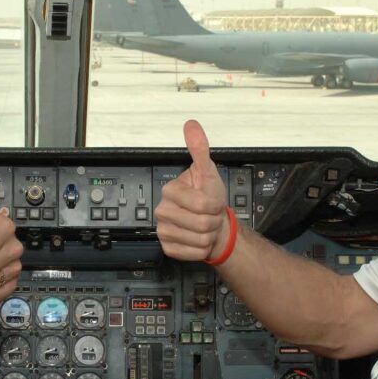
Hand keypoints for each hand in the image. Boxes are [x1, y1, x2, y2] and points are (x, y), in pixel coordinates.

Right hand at [155, 120, 229, 262]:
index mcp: (171, 191)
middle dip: (213, 221)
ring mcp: (163, 231)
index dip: (214, 204)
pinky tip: (198, 240)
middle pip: (201, 223)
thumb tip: (191, 125)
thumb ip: (200, 150)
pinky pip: (191, 253)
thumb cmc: (209, 198)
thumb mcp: (208, 172)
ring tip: (206, 227)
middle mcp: (163, 211)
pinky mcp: (168, 248)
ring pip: (198, 240)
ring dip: (209, 235)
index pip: (201, 204)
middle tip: (210, 215)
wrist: (211, 224)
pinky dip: (201, 249)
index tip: (212, 199)